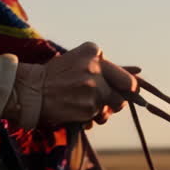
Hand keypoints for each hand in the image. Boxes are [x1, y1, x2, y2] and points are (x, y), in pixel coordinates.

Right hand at [6, 42, 135, 127]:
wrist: (30, 91)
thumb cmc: (52, 76)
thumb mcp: (77, 61)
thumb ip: (103, 66)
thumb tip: (139, 72)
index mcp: (93, 51)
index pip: (124, 72)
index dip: (127, 85)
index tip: (125, 91)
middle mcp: (96, 66)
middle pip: (127, 87)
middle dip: (121, 96)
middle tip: (107, 100)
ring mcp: (94, 86)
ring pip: (113, 104)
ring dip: (103, 109)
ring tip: (83, 105)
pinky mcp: (89, 106)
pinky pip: (99, 115)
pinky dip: (90, 117)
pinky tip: (75, 111)